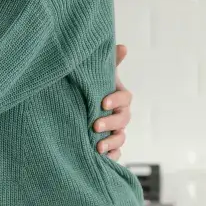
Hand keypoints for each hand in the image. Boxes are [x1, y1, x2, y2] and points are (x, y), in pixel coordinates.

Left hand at [95, 44, 131, 158]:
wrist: (79, 107)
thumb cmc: (91, 88)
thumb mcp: (98, 75)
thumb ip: (110, 63)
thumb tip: (123, 46)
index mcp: (119, 97)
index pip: (125, 98)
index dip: (116, 100)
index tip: (103, 103)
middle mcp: (120, 115)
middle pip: (123, 120)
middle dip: (111, 123)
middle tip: (95, 126)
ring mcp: (116, 131)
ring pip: (120, 138)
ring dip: (111, 143)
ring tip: (97, 148)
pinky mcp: (110, 145)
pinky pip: (116, 153)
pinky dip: (112, 157)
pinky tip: (103, 160)